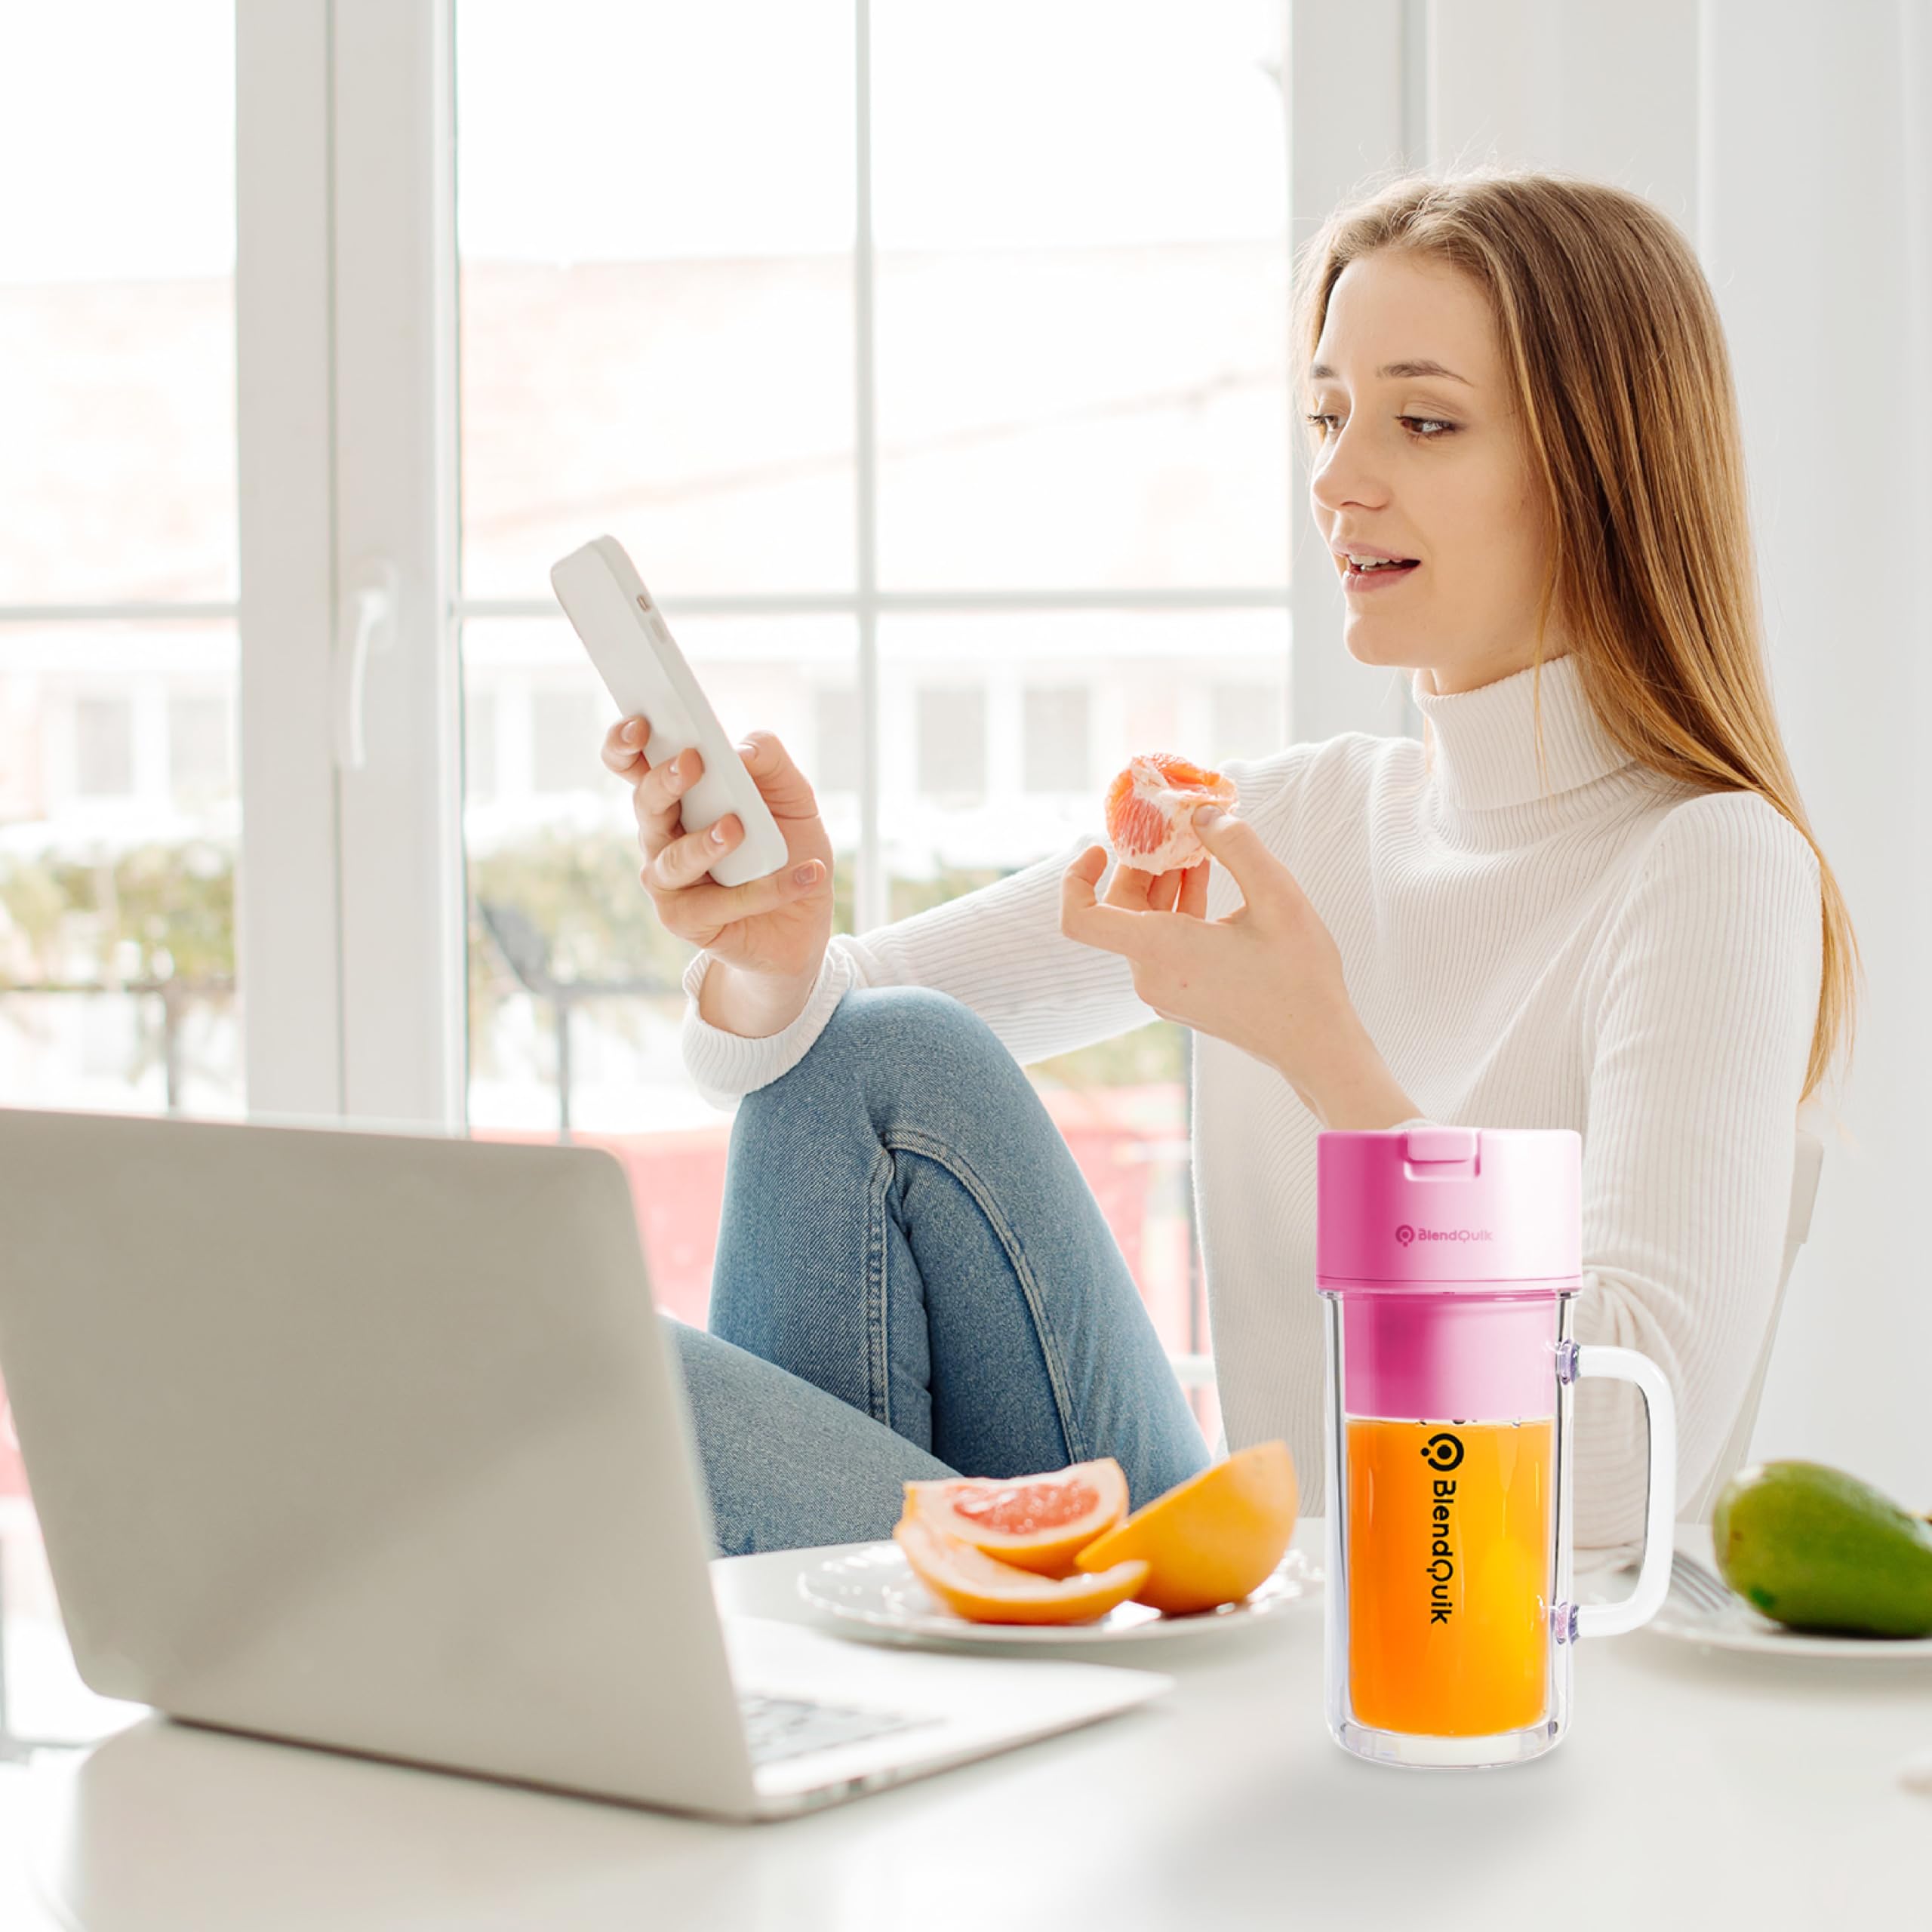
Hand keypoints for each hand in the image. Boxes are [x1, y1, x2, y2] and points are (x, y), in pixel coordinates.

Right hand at [600, 718, 833, 997]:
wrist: (802, 920)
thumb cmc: (787, 849)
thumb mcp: (794, 798)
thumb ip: (771, 763)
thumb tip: (741, 751)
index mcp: (678, 795)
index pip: (633, 763)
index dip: (624, 744)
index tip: (640, 723)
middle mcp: (662, 835)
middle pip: (645, 803)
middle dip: (663, 781)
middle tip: (692, 762)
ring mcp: (668, 880)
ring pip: (672, 859)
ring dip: (705, 842)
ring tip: (738, 828)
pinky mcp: (685, 920)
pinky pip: (718, 904)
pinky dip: (764, 890)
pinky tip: (805, 875)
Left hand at [1059, 806, 1383, 1121]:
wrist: (1315, 1044)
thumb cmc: (1299, 976)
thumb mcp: (1278, 896)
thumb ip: (1237, 846)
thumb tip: (1202, 815)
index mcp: (1163, 950)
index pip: (1081, 919)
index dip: (1076, 878)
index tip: (1101, 846)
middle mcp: (1151, 975)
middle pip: (1117, 911)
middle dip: (1139, 865)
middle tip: (1170, 830)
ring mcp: (1163, 990)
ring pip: (1141, 926)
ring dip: (1161, 884)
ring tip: (1196, 848)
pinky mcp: (1179, 996)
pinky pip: (1160, 945)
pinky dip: (1174, 910)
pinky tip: (1204, 881)